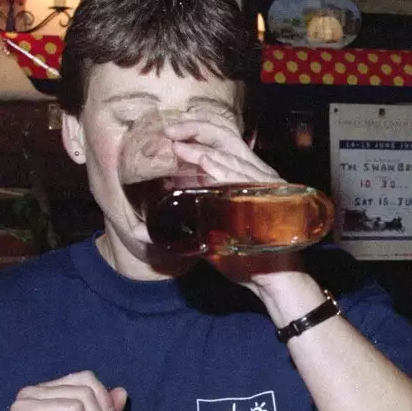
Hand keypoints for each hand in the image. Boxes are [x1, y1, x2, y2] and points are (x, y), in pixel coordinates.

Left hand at [166, 119, 305, 291]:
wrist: (273, 281)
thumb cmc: (245, 258)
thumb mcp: (206, 236)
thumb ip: (179, 227)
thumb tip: (137, 230)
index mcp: (241, 178)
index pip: (220, 141)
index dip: (195, 130)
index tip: (169, 133)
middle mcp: (256, 175)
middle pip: (227, 138)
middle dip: (196, 129)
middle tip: (169, 131)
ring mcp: (265, 185)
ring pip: (235, 156)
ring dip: (203, 150)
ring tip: (180, 146)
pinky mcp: (271, 198)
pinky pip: (247, 177)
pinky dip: (226, 169)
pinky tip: (207, 163)